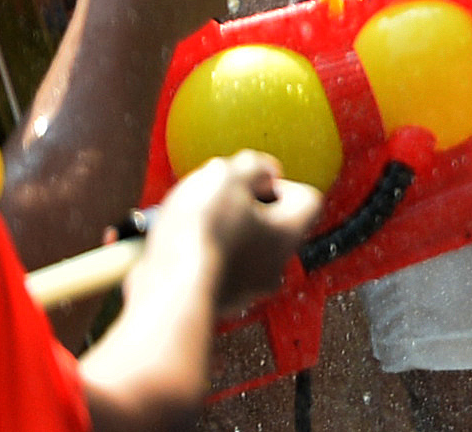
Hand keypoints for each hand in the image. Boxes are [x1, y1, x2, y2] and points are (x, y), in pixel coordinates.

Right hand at [145, 150, 321, 313]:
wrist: (165, 291)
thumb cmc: (202, 233)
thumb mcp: (229, 176)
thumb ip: (253, 167)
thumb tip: (264, 171)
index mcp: (288, 234)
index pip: (306, 198)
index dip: (277, 183)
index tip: (249, 183)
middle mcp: (274, 267)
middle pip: (270, 226)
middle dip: (242, 209)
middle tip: (214, 201)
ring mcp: (244, 291)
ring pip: (239, 249)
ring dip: (218, 233)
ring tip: (189, 224)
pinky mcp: (213, 304)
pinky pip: (212, 271)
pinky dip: (198, 258)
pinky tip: (176, 248)